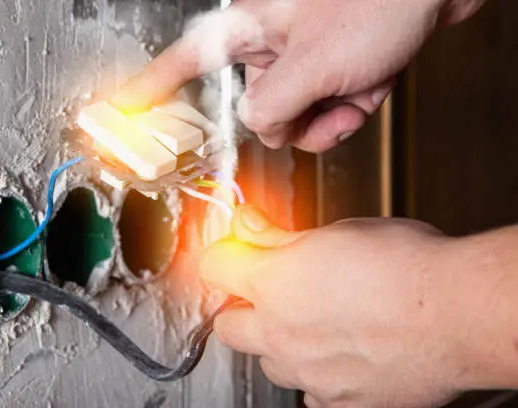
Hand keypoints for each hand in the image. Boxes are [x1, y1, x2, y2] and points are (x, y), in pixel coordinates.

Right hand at [113, 0, 485, 152]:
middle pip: (255, 106)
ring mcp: (303, 52)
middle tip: (320, 103)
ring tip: (354, 92)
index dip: (151, 87)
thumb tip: (258, 126)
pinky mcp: (332, 61)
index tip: (124, 106)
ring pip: (295, 114)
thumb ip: (271, 108)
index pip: (184, 61)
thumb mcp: (312, 65)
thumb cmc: (380, 0)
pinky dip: (349, 108)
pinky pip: (325, 106)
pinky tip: (370, 88)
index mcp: (249, 28)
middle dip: (293, 119)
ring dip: (328, 116)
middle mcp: (271, 40)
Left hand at [200, 205, 506, 407]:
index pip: (214, 267)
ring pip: (270, 363)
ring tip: (318, 325)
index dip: (223, 255)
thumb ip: (279, 235)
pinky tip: (341, 356)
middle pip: (228, 327)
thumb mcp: (336, 234)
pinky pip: (311, 394)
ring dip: (281, 344)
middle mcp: (282, 334)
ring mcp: (308, 374)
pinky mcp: (339, 403)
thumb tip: (247, 224)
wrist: (458, 313)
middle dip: (242, 309)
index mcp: (274, 283)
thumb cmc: (408, 268)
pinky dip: (317, 377)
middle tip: (270, 294)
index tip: (233, 254)